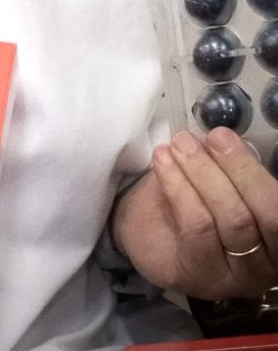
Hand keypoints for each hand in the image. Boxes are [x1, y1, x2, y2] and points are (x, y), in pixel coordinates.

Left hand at [111, 127, 276, 299]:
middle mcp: (266, 265)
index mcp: (277, 236)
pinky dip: (179, 188)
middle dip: (233, 169)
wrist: (150, 226)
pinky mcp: (200, 280)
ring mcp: (235, 278)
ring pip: (231, 221)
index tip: (221, 134)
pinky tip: (163, 162)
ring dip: (201, 174)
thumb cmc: (196, 196)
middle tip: (201, 139)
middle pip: (262, 216)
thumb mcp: (219, 177)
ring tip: (178, 146)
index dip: (252, 170)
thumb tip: (226, 141)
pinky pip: (197, 229)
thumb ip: (231, 166)